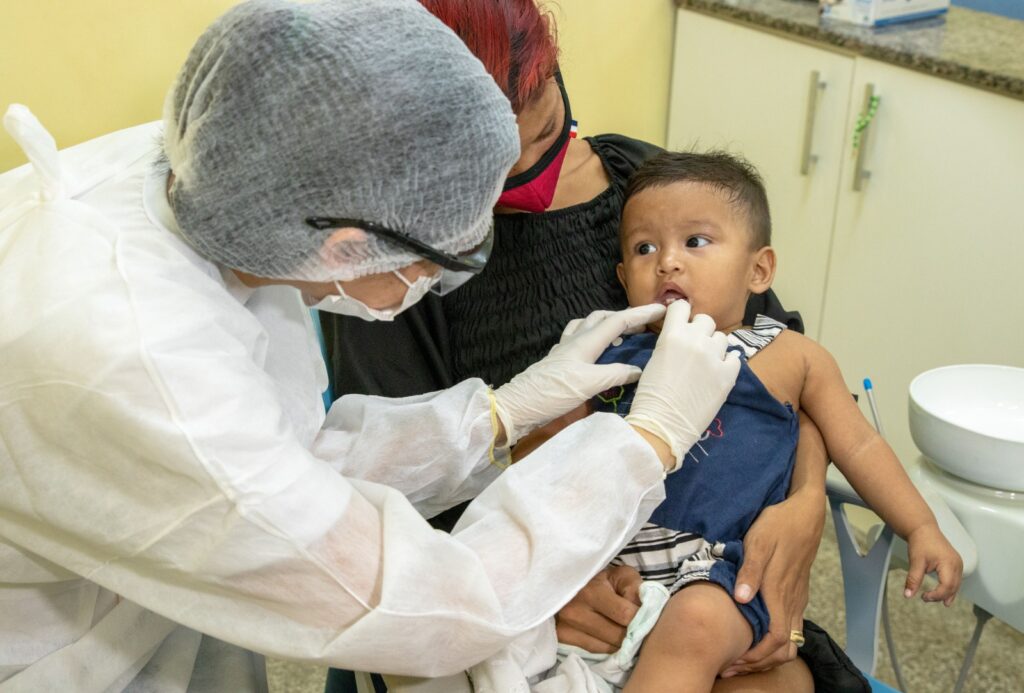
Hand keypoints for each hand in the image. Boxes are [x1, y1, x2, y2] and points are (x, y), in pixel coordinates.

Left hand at [493, 304, 664, 445]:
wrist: (518, 407)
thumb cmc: (553, 394)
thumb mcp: (589, 385)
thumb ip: (616, 374)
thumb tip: (639, 370)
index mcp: (585, 341)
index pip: (618, 320)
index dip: (641, 313)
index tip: (663, 309)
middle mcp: (575, 340)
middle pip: (602, 318)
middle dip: (625, 316)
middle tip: (645, 323)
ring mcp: (564, 350)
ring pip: (589, 326)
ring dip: (607, 325)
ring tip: (623, 334)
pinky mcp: (558, 361)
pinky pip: (579, 340)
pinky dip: (594, 338)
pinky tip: (597, 352)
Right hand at [555, 565, 642, 653]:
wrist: (570, 581)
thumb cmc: (602, 579)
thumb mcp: (621, 575)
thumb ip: (636, 589)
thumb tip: (646, 610)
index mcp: (591, 592)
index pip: (626, 615)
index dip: (641, 617)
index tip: (646, 615)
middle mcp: (575, 611)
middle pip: (617, 636)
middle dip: (632, 633)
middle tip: (637, 626)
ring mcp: (566, 627)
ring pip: (608, 648)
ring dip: (621, 643)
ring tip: (624, 631)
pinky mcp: (563, 638)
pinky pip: (595, 651)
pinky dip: (607, 647)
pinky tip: (610, 637)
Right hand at [625, 300, 739, 470]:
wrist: (663, 424)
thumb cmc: (650, 395)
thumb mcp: (655, 359)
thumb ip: (671, 342)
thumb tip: (682, 335)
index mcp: (673, 335)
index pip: (682, 306)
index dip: (681, 314)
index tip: (681, 323)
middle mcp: (696, 340)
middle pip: (706, 320)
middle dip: (700, 331)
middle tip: (694, 347)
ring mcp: (715, 357)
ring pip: (722, 338)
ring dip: (715, 347)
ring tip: (706, 363)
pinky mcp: (728, 375)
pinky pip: (735, 359)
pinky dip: (728, 364)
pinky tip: (718, 374)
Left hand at [721, 490, 825, 677]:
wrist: (806, 512)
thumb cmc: (779, 523)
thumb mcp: (759, 539)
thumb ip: (750, 570)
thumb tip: (740, 598)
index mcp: (780, 590)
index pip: (775, 639)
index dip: (756, 656)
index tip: (734, 661)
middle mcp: (792, 600)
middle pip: (783, 647)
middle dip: (758, 662)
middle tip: (731, 666)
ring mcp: (798, 598)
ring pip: (790, 641)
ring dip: (768, 654)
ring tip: (742, 656)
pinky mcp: (798, 593)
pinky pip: (792, 627)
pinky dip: (776, 641)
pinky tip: (757, 636)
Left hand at [905, 523, 962, 605]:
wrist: (923, 529)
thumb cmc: (921, 542)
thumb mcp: (915, 562)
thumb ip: (913, 580)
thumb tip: (908, 595)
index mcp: (949, 563)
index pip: (947, 586)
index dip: (936, 595)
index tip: (924, 597)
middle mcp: (957, 564)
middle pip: (953, 587)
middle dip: (941, 596)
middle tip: (926, 598)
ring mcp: (958, 563)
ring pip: (956, 585)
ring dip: (946, 594)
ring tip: (934, 599)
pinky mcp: (956, 563)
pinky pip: (956, 579)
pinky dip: (949, 588)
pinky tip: (944, 595)